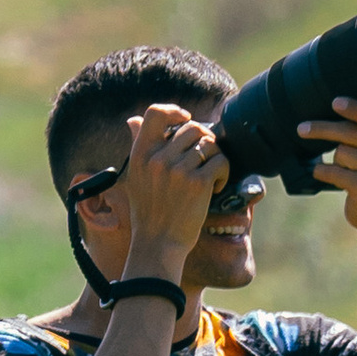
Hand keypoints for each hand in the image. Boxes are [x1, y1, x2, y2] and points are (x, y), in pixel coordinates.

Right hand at [117, 103, 225, 261]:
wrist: (157, 244)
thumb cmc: (148, 211)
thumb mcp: (135, 175)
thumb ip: (138, 146)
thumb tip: (133, 120)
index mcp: (140, 154)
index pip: (155, 113)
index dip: (175, 111)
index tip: (184, 120)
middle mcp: (157, 158)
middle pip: (192, 126)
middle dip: (204, 139)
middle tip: (205, 158)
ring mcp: (178, 170)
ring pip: (210, 143)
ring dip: (215, 156)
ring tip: (211, 174)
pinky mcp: (198, 183)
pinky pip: (221, 161)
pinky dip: (223, 172)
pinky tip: (216, 187)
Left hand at [300, 97, 356, 238]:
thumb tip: (330, 110)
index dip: (355, 108)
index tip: (335, 103)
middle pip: (350, 132)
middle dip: (322, 129)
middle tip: (302, 129)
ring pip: (341, 153)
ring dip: (334, 160)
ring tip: (343, 169)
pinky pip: (335, 172)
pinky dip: (324, 172)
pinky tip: (324, 174)